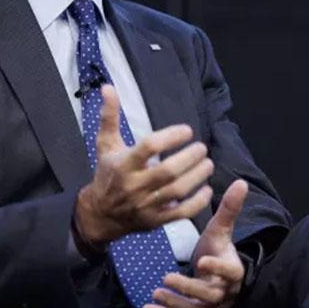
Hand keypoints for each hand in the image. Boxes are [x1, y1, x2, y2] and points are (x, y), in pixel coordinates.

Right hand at [74, 85, 214, 246]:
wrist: (100, 214)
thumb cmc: (107, 173)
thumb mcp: (105, 144)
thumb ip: (110, 116)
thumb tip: (108, 87)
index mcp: (123, 164)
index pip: (149, 147)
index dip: (171, 136)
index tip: (187, 130)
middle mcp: (134, 185)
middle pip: (167, 171)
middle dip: (189, 158)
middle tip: (202, 148)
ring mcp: (146, 204)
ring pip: (177, 191)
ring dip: (197, 176)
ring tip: (208, 163)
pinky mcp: (155, 220)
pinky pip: (180, 213)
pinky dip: (197, 202)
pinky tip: (206, 189)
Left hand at [143, 179, 249, 307]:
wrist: (219, 279)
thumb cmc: (218, 251)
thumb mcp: (221, 231)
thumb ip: (229, 209)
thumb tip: (241, 182)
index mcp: (232, 270)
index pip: (229, 272)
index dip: (218, 269)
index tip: (202, 261)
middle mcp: (224, 293)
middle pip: (211, 295)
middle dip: (189, 288)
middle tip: (167, 277)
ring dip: (176, 304)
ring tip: (157, 292)